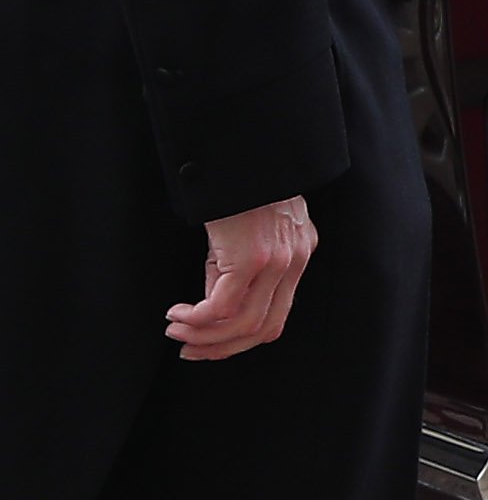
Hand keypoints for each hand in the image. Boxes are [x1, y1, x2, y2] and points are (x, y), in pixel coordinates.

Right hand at [168, 194, 314, 360]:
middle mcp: (295, 262)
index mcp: (298, 255)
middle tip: (189, 348)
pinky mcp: (252, 257)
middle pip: (264, 328)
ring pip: (243, 324)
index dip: (241, 338)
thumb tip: (212, 302)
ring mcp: (277, 262)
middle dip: (222, 347)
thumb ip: (240, 264)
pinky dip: (197, 319)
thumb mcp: (249, 228)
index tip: (209, 343)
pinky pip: (223, 307)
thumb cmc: (239, 185)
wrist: (246, 151)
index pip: (277, 316)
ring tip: (177, 330)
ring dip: (204, 336)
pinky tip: (178, 313)